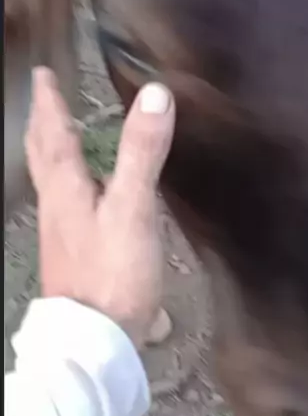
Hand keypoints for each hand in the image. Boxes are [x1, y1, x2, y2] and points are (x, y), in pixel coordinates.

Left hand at [25, 67, 175, 348]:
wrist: (97, 340)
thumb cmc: (112, 273)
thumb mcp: (133, 208)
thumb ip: (143, 152)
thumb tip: (155, 94)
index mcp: (65, 190)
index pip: (53, 135)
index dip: (50, 103)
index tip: (44, 75)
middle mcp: (57, 208)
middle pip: (44, 159)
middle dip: (43, 125)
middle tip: (44, 100)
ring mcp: (64, 235)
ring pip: (53, 184)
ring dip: (54, 155)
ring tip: (62, 140)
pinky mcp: (77, 257)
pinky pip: (70, 209)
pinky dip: (74, 188)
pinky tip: (93, 200)